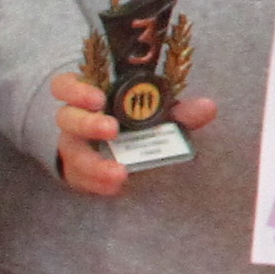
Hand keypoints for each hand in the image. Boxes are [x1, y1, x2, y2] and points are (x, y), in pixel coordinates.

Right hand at [48, 67, 213, 198]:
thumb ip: (181, 111)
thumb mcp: (157, 112)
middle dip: (87, 124)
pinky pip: (80, 179)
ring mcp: (73, 147)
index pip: (66, 86)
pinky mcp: (77, 173)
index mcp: (90, 94)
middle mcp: (75, 119)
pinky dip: (98, 184)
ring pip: (72, 154)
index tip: (98, 98)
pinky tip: (115, 187)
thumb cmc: (136, 120)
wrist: (116, 149)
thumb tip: (208, 107)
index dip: (77, 90)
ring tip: (119, 173)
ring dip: (94, 164)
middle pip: (67, 118)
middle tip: (111, 129)